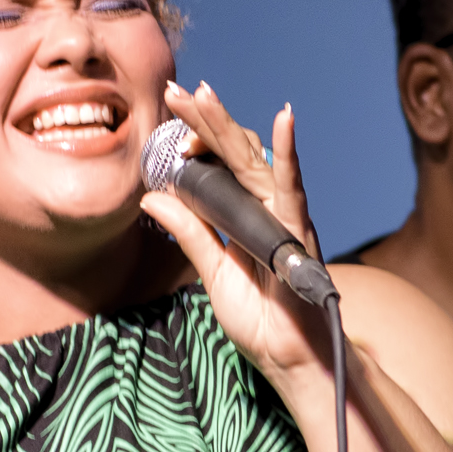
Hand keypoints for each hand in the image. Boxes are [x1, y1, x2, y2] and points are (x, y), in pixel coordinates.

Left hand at [140, 82, 329, 387]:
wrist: (293, 360)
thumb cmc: (263, 321)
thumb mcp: (213, 273)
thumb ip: (190, 233)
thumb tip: (152, 197)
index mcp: (245, 216)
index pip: (218, 168)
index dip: (193, 145)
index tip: (166, 130)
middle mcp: (267, 209)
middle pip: (233, 154)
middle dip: (204, 120)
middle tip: (175, 90)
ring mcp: (285, 217)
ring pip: (254, 160)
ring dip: (228, 126)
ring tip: (203, 94)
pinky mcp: (300, 232)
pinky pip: (293, 188)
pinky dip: (289, 153)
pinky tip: (285, 119)